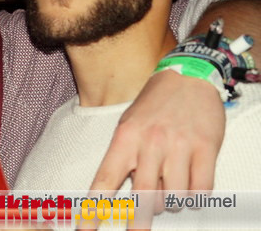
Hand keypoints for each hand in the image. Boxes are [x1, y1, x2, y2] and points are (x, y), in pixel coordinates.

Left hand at [90, 70, 223, 211]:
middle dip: (139, 221)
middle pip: (142, 197)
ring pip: (173, 198)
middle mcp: (150, 143)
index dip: (94, 210)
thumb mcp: (128, 125)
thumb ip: (124, 158)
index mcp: (125, 138)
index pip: (105, 181)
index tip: (85, 230)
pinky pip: (201, 190)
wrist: (188, 76)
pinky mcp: (206, 149)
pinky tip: (190, 186)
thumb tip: (117, 196)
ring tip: (169, 188)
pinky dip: (195, 196)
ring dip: (170, 202)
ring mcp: (179, 146)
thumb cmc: (153, 105)